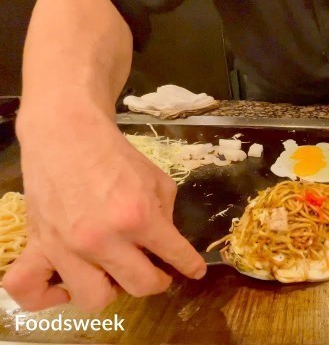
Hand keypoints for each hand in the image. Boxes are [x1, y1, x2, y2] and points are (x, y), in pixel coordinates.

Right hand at [3, 105, 205, 311]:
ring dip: (111, 291)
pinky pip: (29, 288)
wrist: (67, 133)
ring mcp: (67, 247)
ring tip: (115, 274)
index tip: (195, 271)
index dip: (190, 266)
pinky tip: (65, 287)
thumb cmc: (116, 155)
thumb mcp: (157, 180)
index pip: (174, 255)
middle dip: (157, 281)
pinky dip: (47, 298)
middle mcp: (103, 238)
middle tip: (156, 270)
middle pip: (140, 286)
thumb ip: (166, 215)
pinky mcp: (38, 245)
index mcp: (138, 216)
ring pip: (94, 300)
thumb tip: (166, 244)